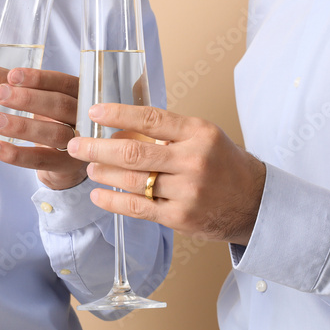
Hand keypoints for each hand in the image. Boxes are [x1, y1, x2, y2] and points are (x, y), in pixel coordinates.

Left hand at [0, 67, 88, 190]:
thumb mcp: (35, 97)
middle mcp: (85, 116)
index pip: (62, 81)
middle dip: (28, 99)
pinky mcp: (67, 165)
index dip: (38, 78)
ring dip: (22, 127)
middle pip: (60, 105)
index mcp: (79, 93)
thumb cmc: (51, 119)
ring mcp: (79, 142)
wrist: (67, 159)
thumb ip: (8, 83)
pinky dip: (16, 154)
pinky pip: (41, 160)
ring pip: (54, 133)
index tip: (12, 75)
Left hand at [66, 103, 266, 244]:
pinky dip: (114, 201)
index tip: (94, 111)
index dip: (118, 114)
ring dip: (103, 173)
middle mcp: (193, 161)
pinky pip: (138, 208)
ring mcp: (187, 192)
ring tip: (88, 166)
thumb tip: (120, 128)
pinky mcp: (180, 217)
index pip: (151, 119)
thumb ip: (168, 132)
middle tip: (76, 144)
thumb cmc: (223, 164)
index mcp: (199, 133)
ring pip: (133, 181)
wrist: (254, 201)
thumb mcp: (203, 136)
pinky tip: (98, 194)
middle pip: (134, 153)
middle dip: (97, 148)